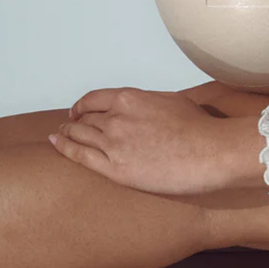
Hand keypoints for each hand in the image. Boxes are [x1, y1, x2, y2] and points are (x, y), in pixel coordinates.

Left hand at [48, 86, 226, 195]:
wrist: (211, 151)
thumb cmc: (199, 128)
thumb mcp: (171, 101)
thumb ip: (149, 103)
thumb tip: (146, 108)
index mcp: (130, 98)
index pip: (94, 99)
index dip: (81, 106)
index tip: (78, 112)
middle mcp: (117, 117)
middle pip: (85, 118)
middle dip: (74, 122)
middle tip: (67, 127)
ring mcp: (114, 142)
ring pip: (80, 135)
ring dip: (67, 134)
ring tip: (59, 136)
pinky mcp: (117, 169)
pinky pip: (81, 156)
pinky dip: (64, 148)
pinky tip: (56, 143)